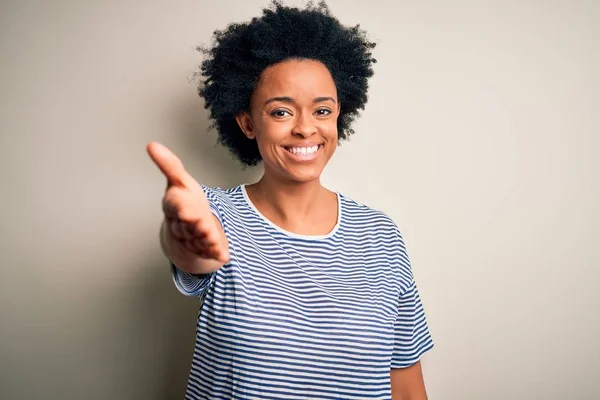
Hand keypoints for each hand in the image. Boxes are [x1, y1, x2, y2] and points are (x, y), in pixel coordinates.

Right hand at [147, 141, 228, 263]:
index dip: (181, 208)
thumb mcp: (179, 181)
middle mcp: (180, 224)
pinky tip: (224, 255)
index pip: (175, 206)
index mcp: (173, 206)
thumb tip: (152, 145)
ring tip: (214, 240)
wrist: (185, 230)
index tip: (187, 210)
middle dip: (196, 225)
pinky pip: (210, 253)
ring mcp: (192, 239)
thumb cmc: (184, 202)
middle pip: (187, 225)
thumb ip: (169, 165)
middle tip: (203, 225)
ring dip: (206, 241)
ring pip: (197, 241)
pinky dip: (217, 254)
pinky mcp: (204, 250)